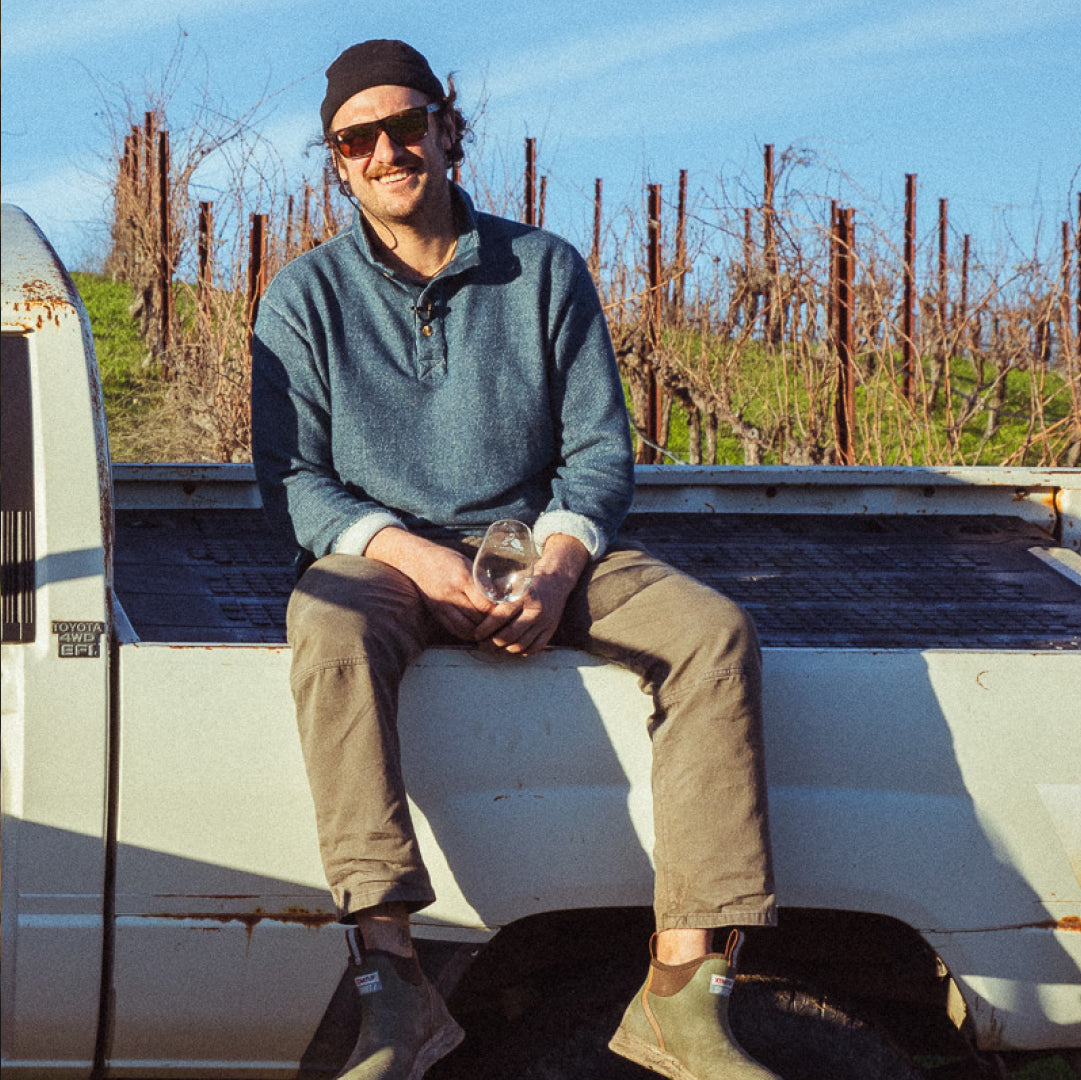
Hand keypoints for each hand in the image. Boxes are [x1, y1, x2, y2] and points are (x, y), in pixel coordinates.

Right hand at [365, 528, 494, 640]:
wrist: (415, 560)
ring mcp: (442, 605)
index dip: (500, 611)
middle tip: (507, 625)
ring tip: (494, 631)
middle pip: (479, 618)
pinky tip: (478, 633)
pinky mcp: (436, 613)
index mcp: (462, 577)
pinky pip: (455, 630)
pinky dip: (469, 634)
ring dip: (482, 632)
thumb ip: (482, 581)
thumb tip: (503, 595)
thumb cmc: (445, 558)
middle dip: (495, 623)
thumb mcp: (467, 563)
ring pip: (468, 628)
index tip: (511, 612)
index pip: (486, 603)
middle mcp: (451, 593)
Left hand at [472, 534, 588, 656]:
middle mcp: (537, 610)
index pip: (500, 617)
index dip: (485, 629)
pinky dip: (520, 652)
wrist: (555, 581)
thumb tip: (475, 609)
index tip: (476, 634)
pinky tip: (510, 649)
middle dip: (492, 643)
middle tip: (482, 645)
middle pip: (510, 635)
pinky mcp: (551, 630)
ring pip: (521, 645)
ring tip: (494, 648)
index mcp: (524, 595)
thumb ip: (494, 594)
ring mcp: (545, 622)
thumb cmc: (527, 581)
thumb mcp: (510, 581)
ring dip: (504, 650)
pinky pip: (534, 648)